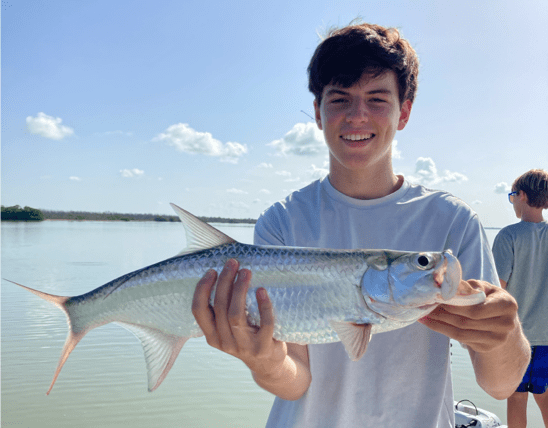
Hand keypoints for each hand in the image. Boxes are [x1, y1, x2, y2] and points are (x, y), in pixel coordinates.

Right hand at [191, 259, 287, 378]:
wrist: (268, 364)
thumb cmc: (247, 337)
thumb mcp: (228, 329)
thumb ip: (222, 310)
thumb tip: (224, 273)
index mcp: (212, 336)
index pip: (198, 311)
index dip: (203, 289)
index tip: (212, 271)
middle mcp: (225, 342)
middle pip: (220, 308)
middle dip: (225, 281)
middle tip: (233, 263)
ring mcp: (244, 346)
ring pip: (236, 315)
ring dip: (240, 290)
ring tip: (246, 272)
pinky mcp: (264, 347)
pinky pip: (264, 324)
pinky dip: (263, 306)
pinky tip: (262, 290)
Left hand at [418, 280, 519, 352]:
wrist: (502, 321)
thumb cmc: (489, 298)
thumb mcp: (484, 288)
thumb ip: (468, 287)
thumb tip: (445, 284)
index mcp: (507, 304)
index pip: (477, 309)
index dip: (455, 306)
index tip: (437, 299)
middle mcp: (506, 324)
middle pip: (467, 321)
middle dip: (443, 314)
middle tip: (425, 306)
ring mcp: (497, 339)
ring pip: (461, 332)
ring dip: (439, 323)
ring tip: (424, 315)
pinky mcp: (486, 347)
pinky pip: (460, 339)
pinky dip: (443, 330)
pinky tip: (431, 323)